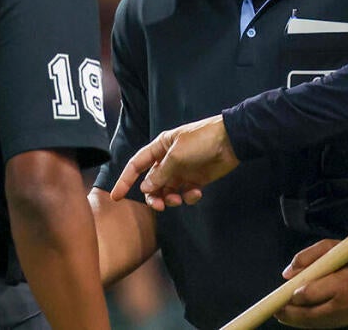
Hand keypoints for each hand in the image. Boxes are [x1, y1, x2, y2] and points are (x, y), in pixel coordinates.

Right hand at [109, 115, 238, 209]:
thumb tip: (145, 189)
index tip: (116, 197)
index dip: (125, 180)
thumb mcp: (177, 156)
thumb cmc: (202, 141)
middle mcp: (168, 160)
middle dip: (153, 197)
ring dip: (170, 199)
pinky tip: (196, 193)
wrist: (231, 141)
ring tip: (178, 199)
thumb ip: (160, 174)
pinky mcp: (197, 179)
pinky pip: (186, 193)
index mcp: (160, 148)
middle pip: (152, 184)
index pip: (136, 165)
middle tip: (159, 206)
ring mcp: (183, 171)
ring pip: (167, 191)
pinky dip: (189, 197)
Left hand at [274, 240, 347, 327]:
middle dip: (291, 313)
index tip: (283, 293)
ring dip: (295, 320)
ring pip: (314, 323)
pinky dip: (306, 321)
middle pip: (311, 314)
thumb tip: (287, 274)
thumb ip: (308, 256)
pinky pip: (321, 324)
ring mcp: (347, 317)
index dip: (296, 295)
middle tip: (275, 308)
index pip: (313, 294)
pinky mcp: (345, 321)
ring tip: (281, 313)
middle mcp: (347, 305)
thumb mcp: (331, 245)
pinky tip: (294, 315)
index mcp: (345, 284)